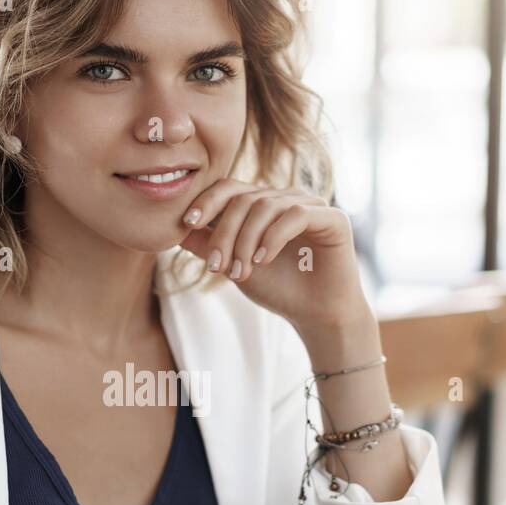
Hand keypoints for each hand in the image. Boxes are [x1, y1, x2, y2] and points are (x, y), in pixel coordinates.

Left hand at [179, 177, 368, 333]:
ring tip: (240, 273)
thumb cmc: (277, 289)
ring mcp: (310, 204)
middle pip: (244, 199)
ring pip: (265, 206)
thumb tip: (173, 228)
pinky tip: (263, 260)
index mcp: (263, 204)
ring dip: (246, 241)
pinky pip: (295, 215)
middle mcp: (286, 198)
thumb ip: (207, 245)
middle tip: (217, 267)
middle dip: (225, 233)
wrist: (315, 315)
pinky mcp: (332, 217)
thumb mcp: (233, 266)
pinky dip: (273, 238)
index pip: (229, 188)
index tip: (187, 222)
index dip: (206, 201)